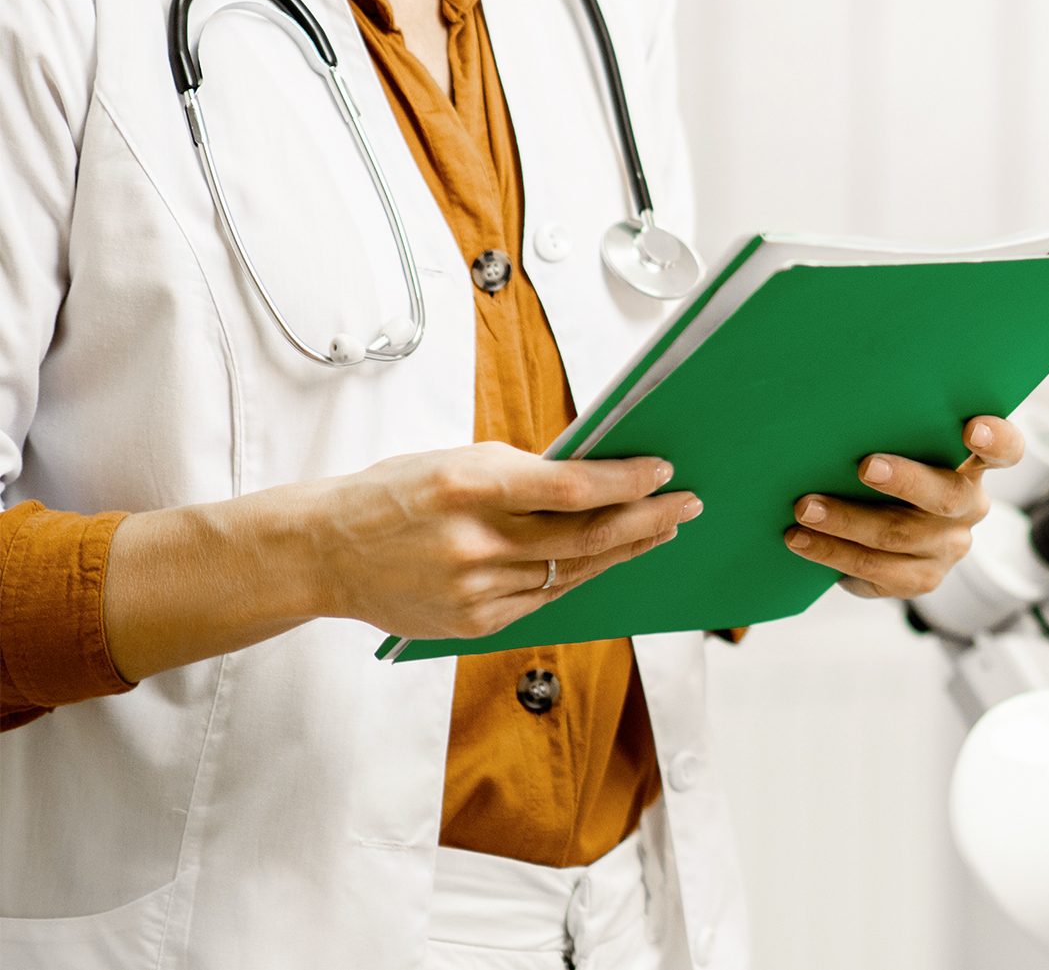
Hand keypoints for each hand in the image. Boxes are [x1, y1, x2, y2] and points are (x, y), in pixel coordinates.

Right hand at [104, 441, 701, 678]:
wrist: (323, 553)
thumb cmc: (394, 493)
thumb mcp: (455, 462)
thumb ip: (522, 473)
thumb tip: (598, 475)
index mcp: (467, 487)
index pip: (569, 487)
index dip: (625, 482)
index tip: (663, 470)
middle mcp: (473, 544)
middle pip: (584, 537)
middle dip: (647, 519)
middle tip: (687, 503)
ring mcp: (473, 591)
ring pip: (571, 572)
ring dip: (624, 549)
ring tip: (661, 528)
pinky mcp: (472, 624)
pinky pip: (544, 599)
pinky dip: (579, 577)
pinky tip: (608, 559)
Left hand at [784, 415, 1023, 597]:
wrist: (894, 531)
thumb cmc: (893, 466)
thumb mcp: (906, 446)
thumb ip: (896, 431)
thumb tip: (841, 406)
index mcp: (974, 466)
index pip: (1005, 450)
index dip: (995, 440)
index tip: (972, 430)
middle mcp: (969, 507)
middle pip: (945, 496)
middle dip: (904, 481)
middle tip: (865, 467)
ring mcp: (947, 548)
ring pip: (898, 539)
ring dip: (846, 524)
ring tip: (804, 511)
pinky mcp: (921, 580)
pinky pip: (877, 574)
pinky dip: (836, 556)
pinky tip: (804, 543)